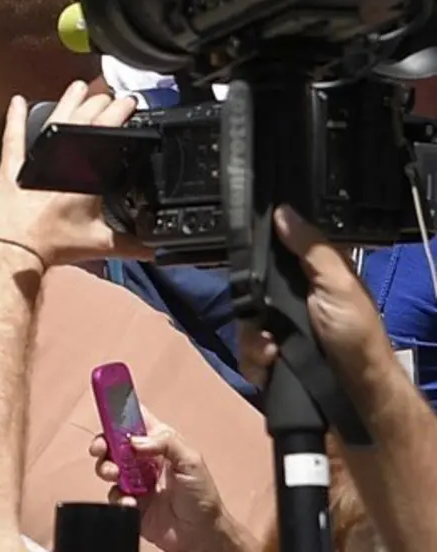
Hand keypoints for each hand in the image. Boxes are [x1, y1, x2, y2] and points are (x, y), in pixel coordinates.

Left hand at [0, 82, 148, 266]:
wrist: (14, 252)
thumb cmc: (51, 246)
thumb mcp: (99, 244)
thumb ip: (132, 245)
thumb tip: (156, 250)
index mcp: (84, 175)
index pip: (107, 133)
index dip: (120, 114)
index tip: (131, 103)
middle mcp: (59, 162)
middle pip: (82, 121)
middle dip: (100, 105)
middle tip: (111, 96)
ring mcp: (34, 161)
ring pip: (54, 122)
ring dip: (68, 102)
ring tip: (79, 88)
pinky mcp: (11, 167)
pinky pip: (13, 136)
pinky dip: (15, 117)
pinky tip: (17, 101)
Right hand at [89, 409, 240, 551]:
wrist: (201, 535)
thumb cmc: (202, 495)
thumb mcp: (191, 461)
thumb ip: (165, 443)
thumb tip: (134, 441)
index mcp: (159, 442)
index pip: (135, 419)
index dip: (119, 412)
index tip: (107, 412)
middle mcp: (143, 459)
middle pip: (113, 442)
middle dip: (102, 443)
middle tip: (100, 449)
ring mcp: (135, 480)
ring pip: (108, 466)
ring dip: (106, 468)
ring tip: (114, 476)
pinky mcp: (129, 501)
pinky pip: (113, 495)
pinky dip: (117, 497)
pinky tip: (131, 502)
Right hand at [239, 205, 395, 387]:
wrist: (355, 389)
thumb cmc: (354, 332)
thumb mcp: (338, 281)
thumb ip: (310, 247)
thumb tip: (283, 211)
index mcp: (308, 277)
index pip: (269, 261)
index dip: (254, 265)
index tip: (246, 274)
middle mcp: (290, 303)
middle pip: (248, 297)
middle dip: (250, 315)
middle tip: (264, 328)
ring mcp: (280, 332)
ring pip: (244, 327)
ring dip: (252, 342)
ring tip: (271, 353)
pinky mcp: (273, 358)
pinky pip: (247, 355)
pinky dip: (254, 362)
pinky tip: (269, 365)